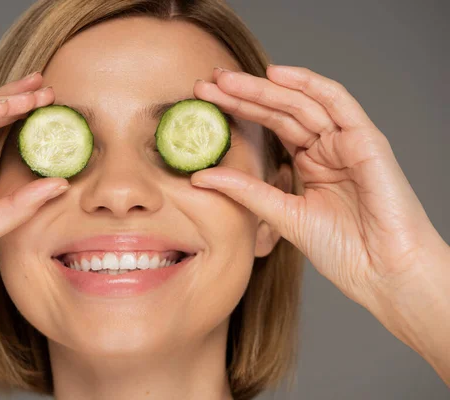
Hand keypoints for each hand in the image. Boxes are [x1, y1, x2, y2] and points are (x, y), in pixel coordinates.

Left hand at [191, 65, 448, 309]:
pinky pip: (336, 101)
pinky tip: (275, 74)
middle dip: (243, 95)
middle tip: (206, 84)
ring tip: (226, 79)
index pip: (270, 127)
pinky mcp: (366, 140)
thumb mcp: (281, 215)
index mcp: (311, 163)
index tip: (204, 102)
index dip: (239, 111)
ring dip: (264, 88)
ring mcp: (346, 142)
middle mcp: (328, 148)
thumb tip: (199, 176)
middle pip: (281, 111)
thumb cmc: (343, 250)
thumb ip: (245, 191)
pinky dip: (308, 85)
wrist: (382, 274)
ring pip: (301, 102)